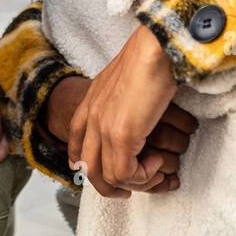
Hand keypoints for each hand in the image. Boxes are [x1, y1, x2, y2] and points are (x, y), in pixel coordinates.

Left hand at [64, 25, 190, 197]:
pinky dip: (143, 176)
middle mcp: (92, 116)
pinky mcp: (121, 135)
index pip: (76, 142)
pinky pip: (125, 173)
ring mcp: (104, 127)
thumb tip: (136, 110)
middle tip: (130, 189)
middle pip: (88, 168)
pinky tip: (157, 163)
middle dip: (109, 186)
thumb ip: (122, 98)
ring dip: (134, 181)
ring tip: (154, 170)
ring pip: (106, 177)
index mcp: (91, 101)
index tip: (103, 175)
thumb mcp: (127, 80)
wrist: (159, 46)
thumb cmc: (152, 57)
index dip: (85, 164)